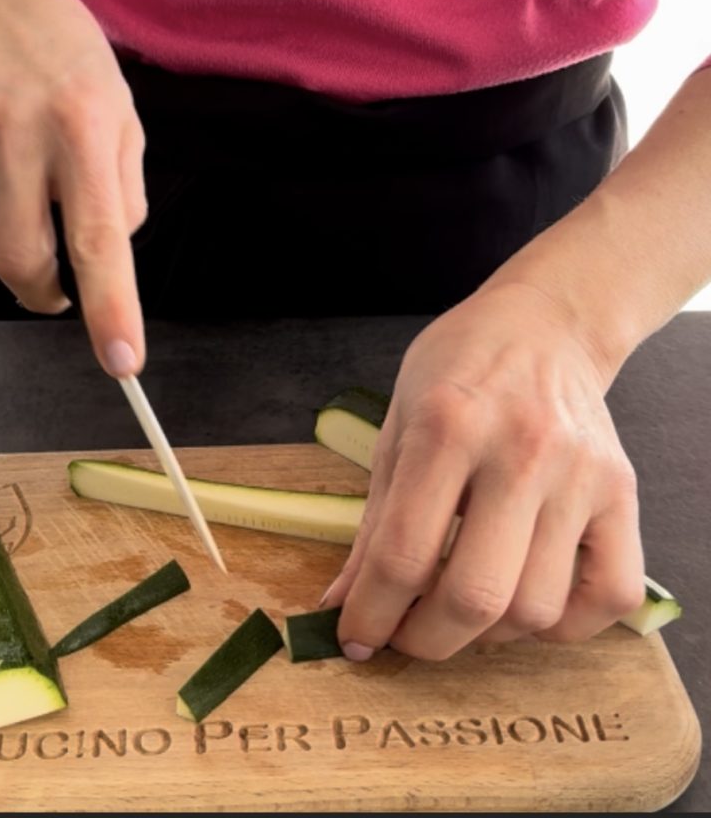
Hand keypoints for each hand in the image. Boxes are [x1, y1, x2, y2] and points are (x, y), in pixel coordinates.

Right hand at [0, 0, 146, 376]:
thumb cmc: (67, 59)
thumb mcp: (122, 115)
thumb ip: (122, 194)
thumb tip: (104, 262)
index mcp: (82, 127)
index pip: (99, 239)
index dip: (110, 309)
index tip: (122, 362)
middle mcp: (18, 131)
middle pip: (21, 261)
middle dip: (45, 290)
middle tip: (61, 280)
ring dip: (17, 236)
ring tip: (28, 176)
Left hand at [322, 282, 645, 659]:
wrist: (545, 325)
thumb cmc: (456, 369)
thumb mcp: (395, 426)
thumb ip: (372, 522)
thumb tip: (342, 604)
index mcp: (446, 427)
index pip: (402, 553)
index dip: (370, 613)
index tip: (356, 637)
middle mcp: (520, 451)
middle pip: (474, 596)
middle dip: (425, 641)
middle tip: (404, 635)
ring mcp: (580, 476)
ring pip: (537, 609)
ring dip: (487, 635)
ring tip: (459, 608)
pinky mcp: (624, 493)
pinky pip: (608, 599)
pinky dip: (563, 627)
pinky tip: (525, 603)